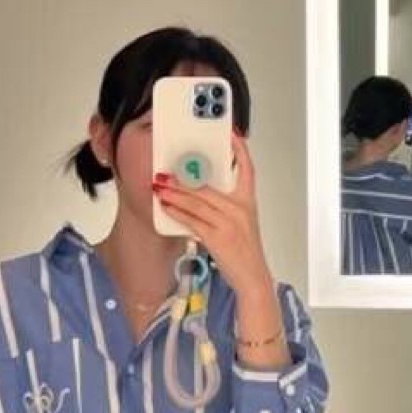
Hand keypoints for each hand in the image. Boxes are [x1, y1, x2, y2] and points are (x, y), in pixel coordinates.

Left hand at [153, 131, 272, 298]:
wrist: (252, 277)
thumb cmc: (245, 252)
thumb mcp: (241, 223)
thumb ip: (223, 208)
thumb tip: (196, 195)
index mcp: (248, 202)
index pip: (247, 169)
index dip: (239, 150)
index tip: (230, 135)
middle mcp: (240, 209)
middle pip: (208, 187)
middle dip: (183, 179)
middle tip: (165, 172)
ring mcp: (229, 223)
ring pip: (197, 202)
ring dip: (174, 194)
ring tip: (159, 187)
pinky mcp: (218, 238)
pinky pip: (192, 221)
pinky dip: (177, 213)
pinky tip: (166, 207)